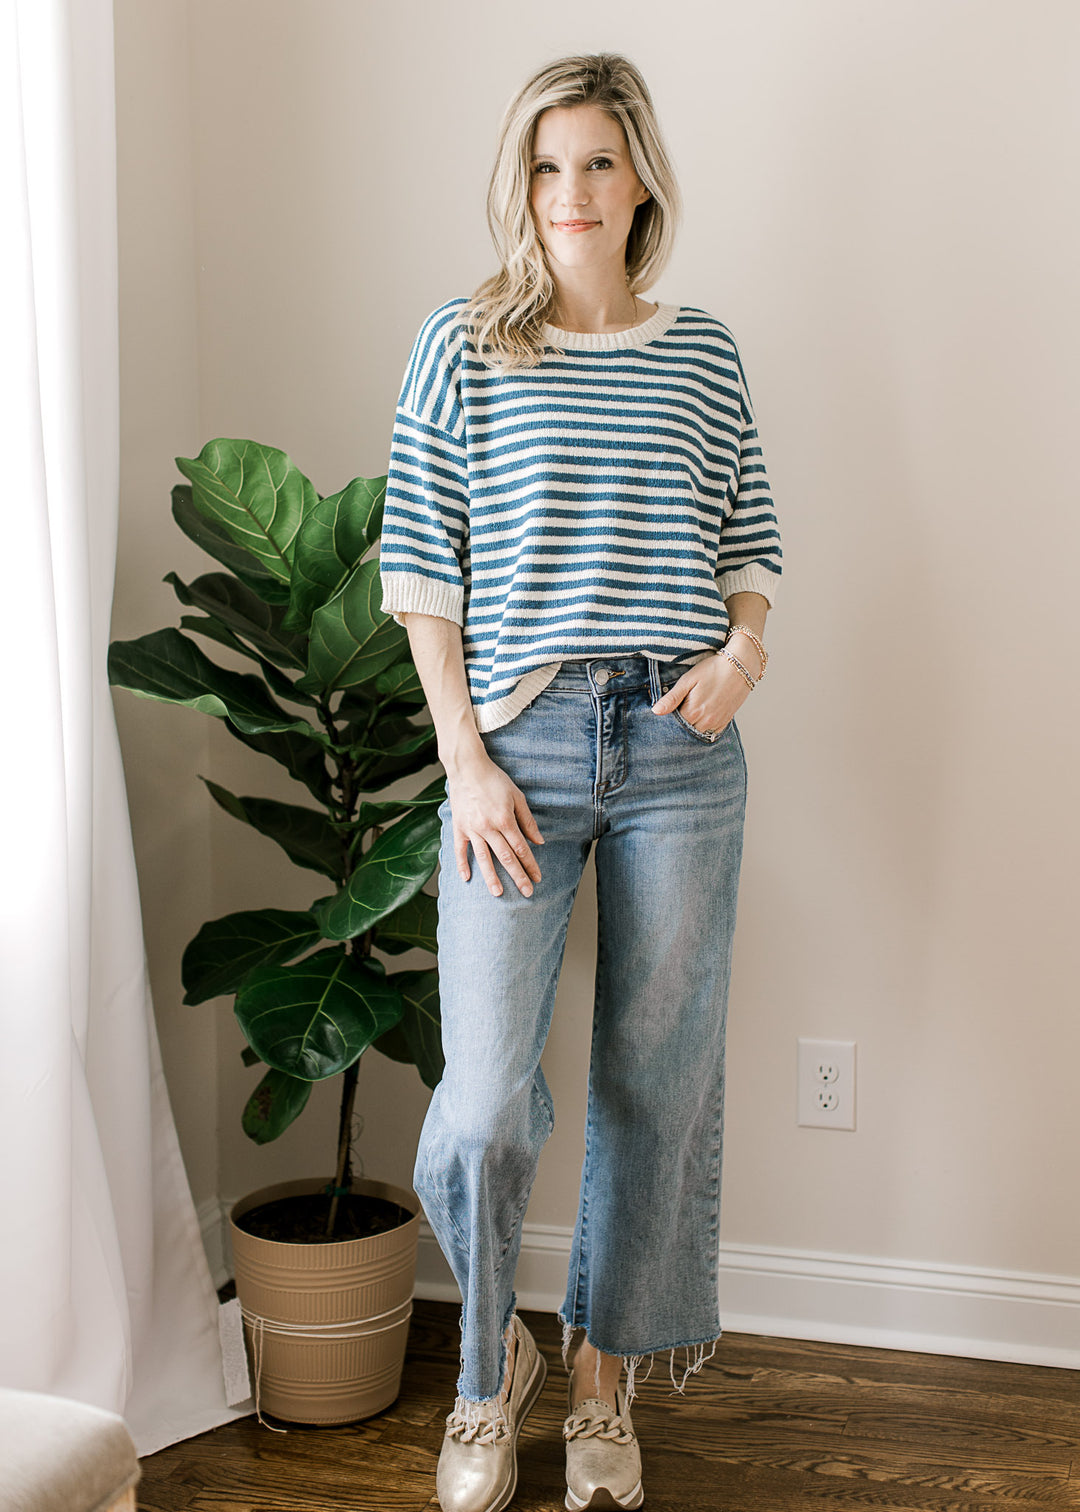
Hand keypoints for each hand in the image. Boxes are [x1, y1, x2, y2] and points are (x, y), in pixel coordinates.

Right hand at [445, 748, 544, 897]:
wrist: (467, 768)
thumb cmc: (494, 780)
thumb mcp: (517, 796)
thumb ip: (527, 821)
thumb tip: (539, 841)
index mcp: (505, 820)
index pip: (521, 849)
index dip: (530, 865)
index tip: (537, 878)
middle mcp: (489, 828)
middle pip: (506, 858)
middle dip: (518, 877)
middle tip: (527, 893)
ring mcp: (472, 829)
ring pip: (484, 859)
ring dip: (492, 878)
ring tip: (498, 894)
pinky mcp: (459, 827)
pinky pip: (460, 850)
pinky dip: (462, 864)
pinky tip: (467, 878)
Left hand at [650, 652, 751, 735]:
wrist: (741, 666)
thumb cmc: (713, 669)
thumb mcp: (688, 680)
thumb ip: (672, 698)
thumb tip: (656, 711)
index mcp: (693, 711)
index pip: (674, 724)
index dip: (669, 718)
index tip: (669, 710)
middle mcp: (706, 721)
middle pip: (686, 731)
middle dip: (680, 724)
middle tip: (679, 710)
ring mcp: (717, 722)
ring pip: (699, 733)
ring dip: (693, 727)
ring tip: (691, 712)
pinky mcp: (726, 720)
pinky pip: (712, 732)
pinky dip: (705, 728)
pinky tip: (702, 718)